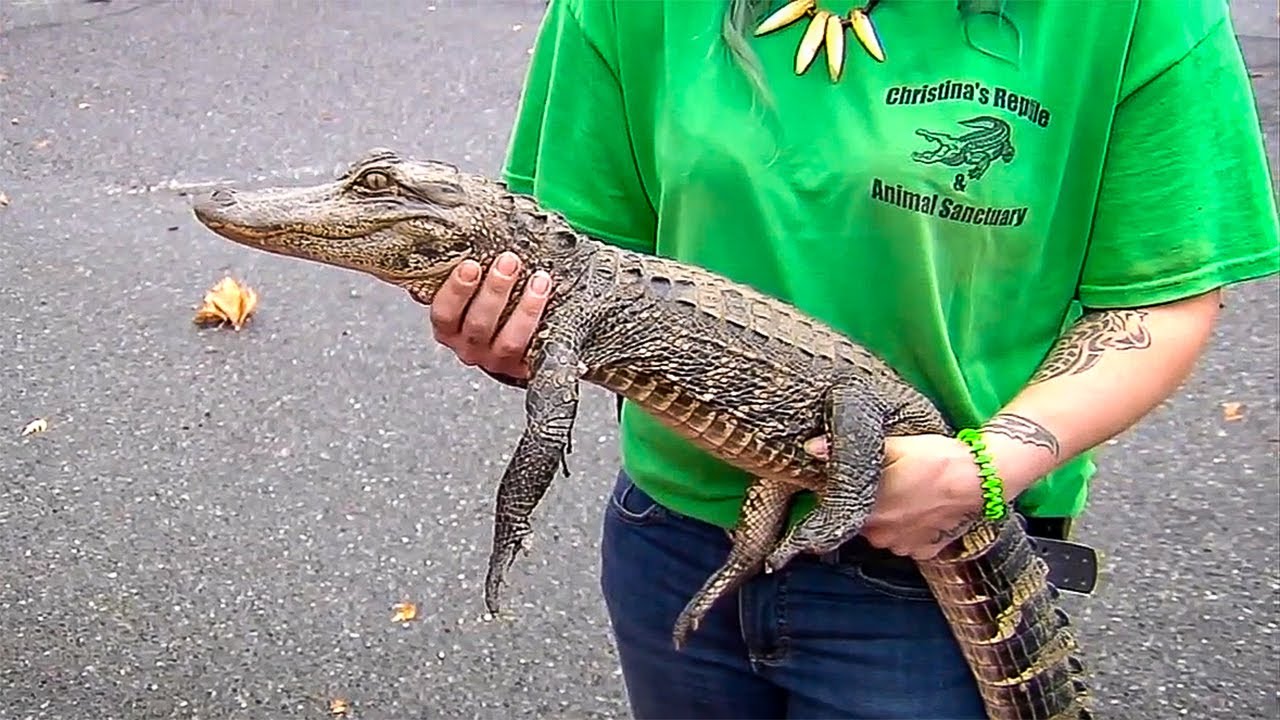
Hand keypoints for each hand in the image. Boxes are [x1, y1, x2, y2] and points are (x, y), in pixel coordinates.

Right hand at [428, 251, 551, 379]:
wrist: (517, 340)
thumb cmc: (488, 304)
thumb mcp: (471, 289)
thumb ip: (467, 270)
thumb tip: (467, 231)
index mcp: (449, 328)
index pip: (444, 313)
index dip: (456, 290)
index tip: (471, 265)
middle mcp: (470, 346)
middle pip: (478, 324)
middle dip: (495, 290)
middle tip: (510, 261)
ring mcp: (497, 359)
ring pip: (509, 340)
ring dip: (526, 308)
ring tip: (539, 279)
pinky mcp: (523, 366)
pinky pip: (534, 349)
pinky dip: (543, 324)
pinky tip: (552, 300)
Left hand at [805, 433, 986, 559]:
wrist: (981, 480)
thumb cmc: (936, 459)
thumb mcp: (893, 446)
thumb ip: (850, 450)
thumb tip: (811, 448)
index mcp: (866, 507)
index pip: (838, 504)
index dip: (842, 491)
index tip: (852, 479)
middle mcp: (879, 533)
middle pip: (860, 520)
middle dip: (868, 504)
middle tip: (888, 482)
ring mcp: (902, 546)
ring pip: (883, 532)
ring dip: (889, 518)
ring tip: (908, 494)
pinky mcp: (924, 552)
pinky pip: (906, 542)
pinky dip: (910, 529)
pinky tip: (921, 510)